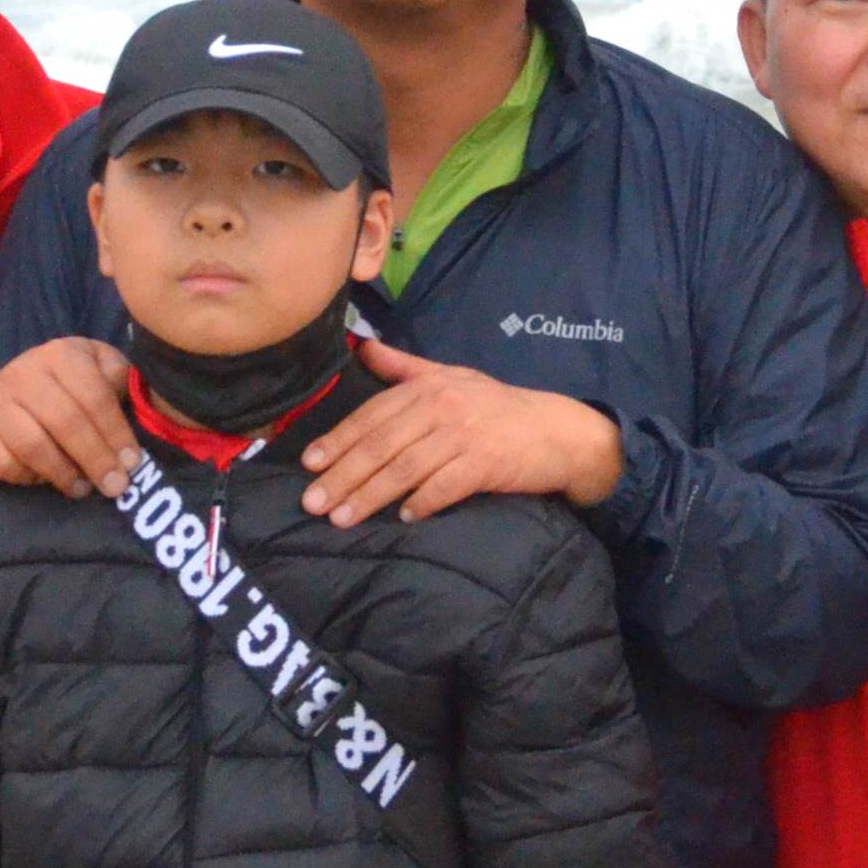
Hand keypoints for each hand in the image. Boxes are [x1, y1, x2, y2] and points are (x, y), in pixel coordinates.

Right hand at [0, 337, 141, 498]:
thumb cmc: (62, 389)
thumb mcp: (93, 371)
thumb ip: (117, 380)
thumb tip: (143, 401)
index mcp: (60, 354)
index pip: (94, 395)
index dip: (116, 432)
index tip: (133, 463)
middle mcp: (23, 372)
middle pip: (66, 422)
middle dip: (96, 458)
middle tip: (116, 486)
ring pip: (35, 446)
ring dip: (65, 473)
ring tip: (83, 488)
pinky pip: (6, 464)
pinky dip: (29, 478)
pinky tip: (44, 480)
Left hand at [302, 337, 628, 523]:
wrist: (557, 431)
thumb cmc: (497, 408)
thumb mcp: (451, 377)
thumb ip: (404, 368)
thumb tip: (363, 348)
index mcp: (429, 386)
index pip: (373, 414)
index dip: (339, 440)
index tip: (310, 464)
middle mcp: (443, 406)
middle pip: (382, 444)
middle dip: (343, 475)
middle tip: (314, 503)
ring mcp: (465, 435)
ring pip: (405, 468)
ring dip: (370, 496)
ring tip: (342, 518)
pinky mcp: (486, 463)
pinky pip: (445, 486)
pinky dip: (422, 502)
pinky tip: (403, 517)